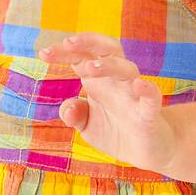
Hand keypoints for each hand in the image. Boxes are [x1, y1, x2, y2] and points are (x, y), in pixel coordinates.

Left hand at [38, 31, 177, 172]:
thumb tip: (68, 108)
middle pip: (107, 49)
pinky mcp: (150, 112)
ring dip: (108, 65)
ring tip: (88, 69)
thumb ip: (74, 114)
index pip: (81, 56)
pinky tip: (139, 85)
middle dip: (89, 42)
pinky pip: (152, 96)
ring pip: (127, 69)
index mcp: (99, 81)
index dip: (63, 52)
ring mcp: (134, 95)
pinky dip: (147, 89)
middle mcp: (116, 82)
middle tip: (69, 42)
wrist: (145, 152)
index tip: (43, 53)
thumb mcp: (87, 125)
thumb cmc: (115, 131)